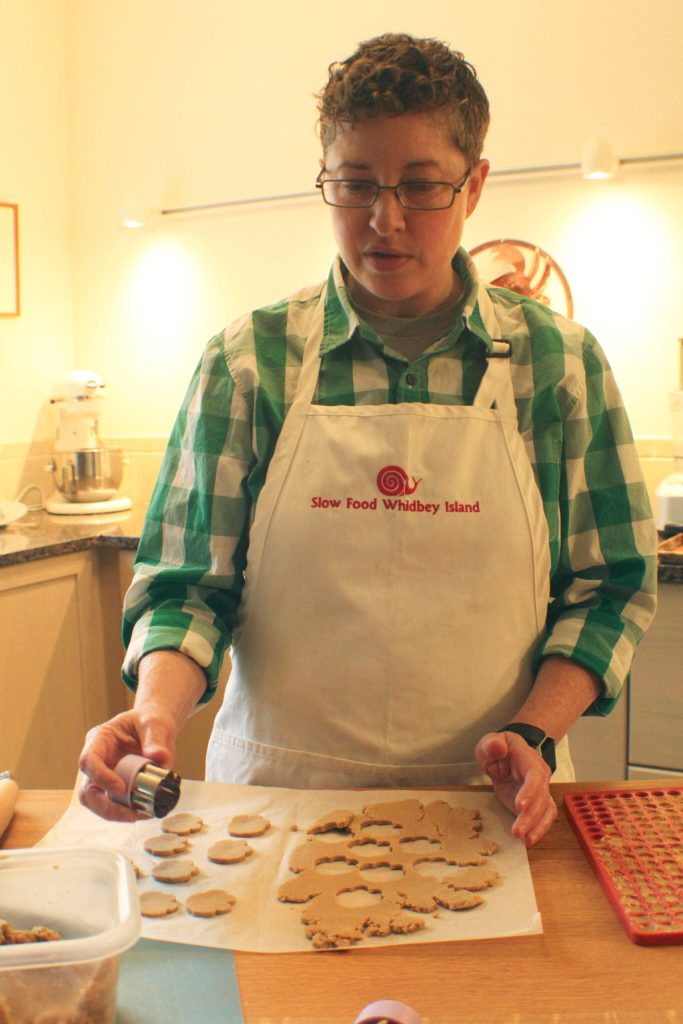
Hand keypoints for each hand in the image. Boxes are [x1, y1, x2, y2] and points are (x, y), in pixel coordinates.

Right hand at [78, 707, 176, 821]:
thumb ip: (156, 739)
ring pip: (97, 802)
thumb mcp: (155, 723)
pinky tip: (146, 812)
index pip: (89, 760)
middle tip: (130, 814)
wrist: (156, 728)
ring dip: (116, 813)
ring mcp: (104, 776)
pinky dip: (128, 812)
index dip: (101, 777)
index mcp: (100, 739)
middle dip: (105, 806)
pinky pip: (114, 804)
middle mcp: (97, 760)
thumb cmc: (150, 720)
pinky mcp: (115, 787)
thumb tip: (159, 757)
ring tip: (141, 814)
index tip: (121, 789)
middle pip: (87, 789)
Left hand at [475, 731, 557, 845]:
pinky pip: (544, 817)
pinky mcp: (536, 804)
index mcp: (529, 759)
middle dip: (531, 816)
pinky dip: (539, 829)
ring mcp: (540, 790)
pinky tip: (529, 840)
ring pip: (546, 810)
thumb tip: (497, 746)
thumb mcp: (490, 743)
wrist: (506, 755)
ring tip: (525, 840)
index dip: (530, 791)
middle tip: (517, 832)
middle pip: (541, 797)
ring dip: (537, 826)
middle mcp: (540, 775)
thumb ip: (492, 745)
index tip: (519, 806)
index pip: (534, 775)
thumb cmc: (498, 749)